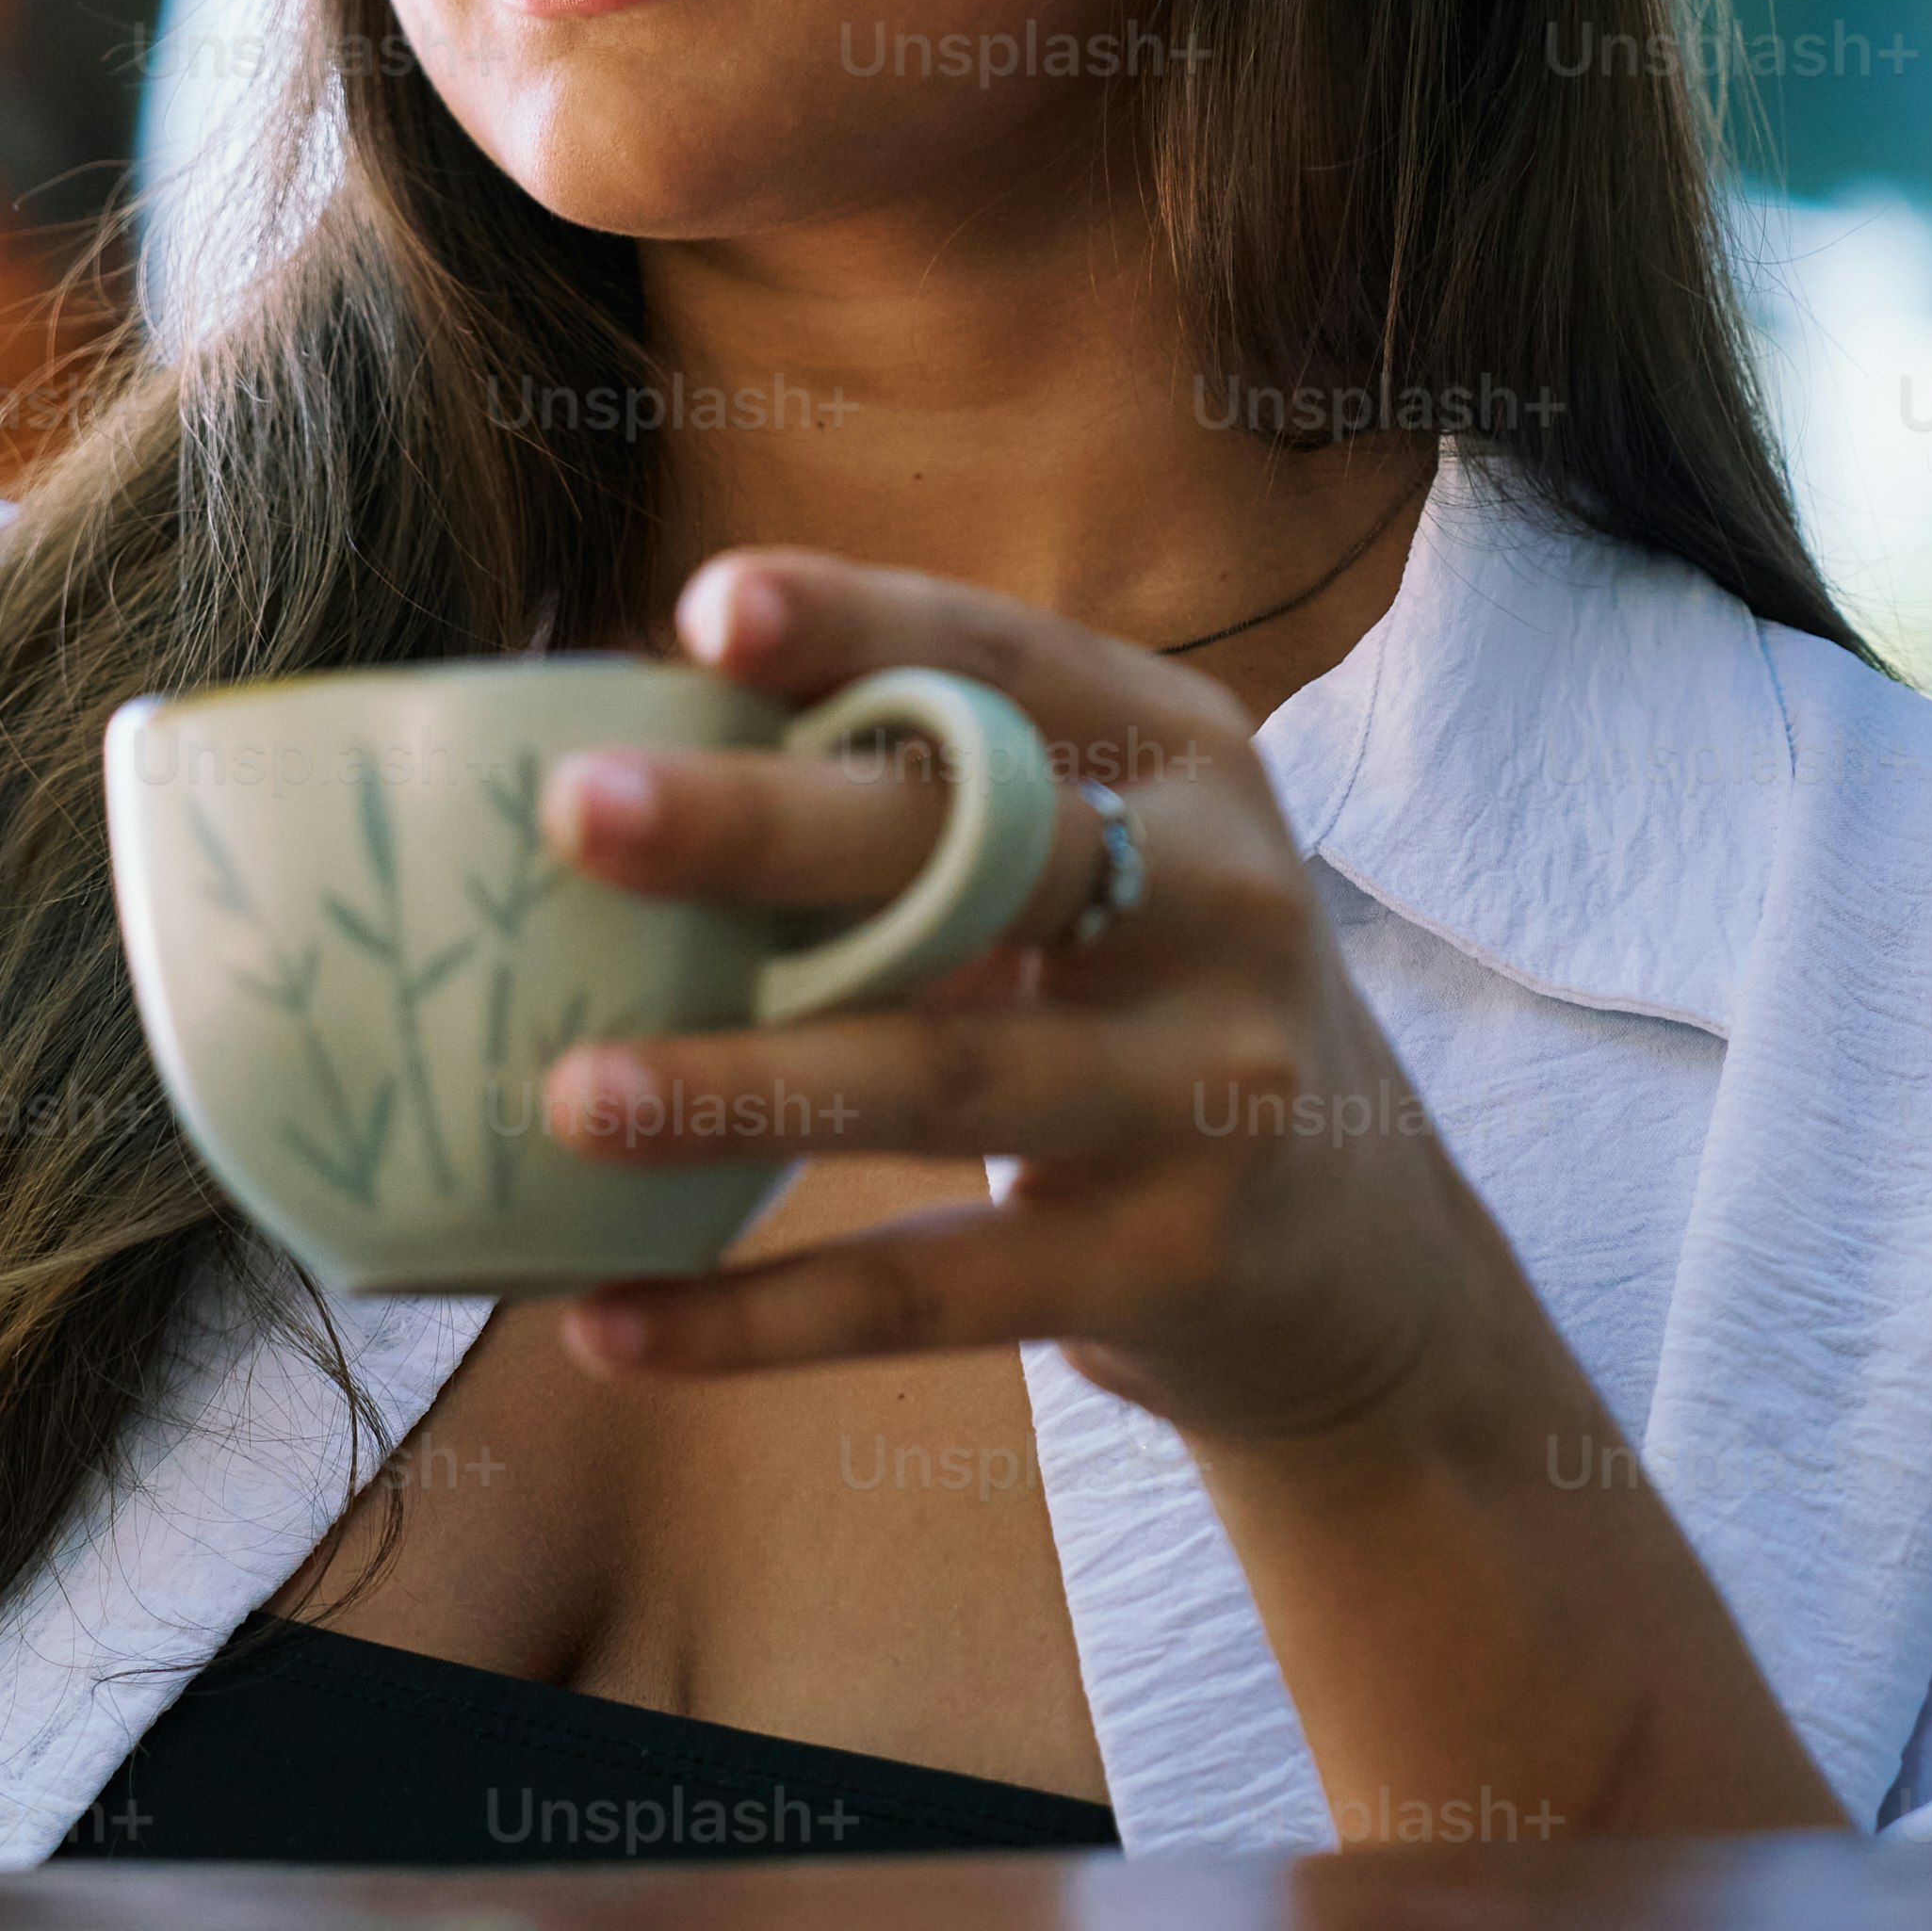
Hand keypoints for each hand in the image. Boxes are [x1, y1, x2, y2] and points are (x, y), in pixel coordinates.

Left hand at [524, 549, 1506, 1448]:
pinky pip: (935, 1288)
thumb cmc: (1143, 1003)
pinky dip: (764, 1316)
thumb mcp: (1096, 868)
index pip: (1010, 665)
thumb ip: (923, 798)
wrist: (1365, 1259)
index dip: (863, 627)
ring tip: (566, 1094)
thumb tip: (616, 748)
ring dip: (742, 1088)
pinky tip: (609, 1322)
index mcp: (1184, 758)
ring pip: (945, 1078)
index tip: (708, 607)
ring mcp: (1214, 1090)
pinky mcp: (1171, 1263)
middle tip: (577, 811)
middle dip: (766, 827)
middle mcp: (1226, 901)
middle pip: (977, 855)